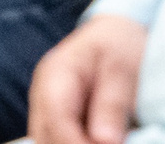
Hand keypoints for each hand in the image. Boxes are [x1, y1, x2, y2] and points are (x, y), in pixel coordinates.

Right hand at [28, 15, 145, 143]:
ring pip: (46, 139)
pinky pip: (55, 137)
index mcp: (56, 74)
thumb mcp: (122, 69)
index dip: (77, 143)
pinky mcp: (55, 114)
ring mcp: (44, 103)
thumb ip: (112, 104)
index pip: (56, 118)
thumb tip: (104, 141)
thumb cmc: (120, 46)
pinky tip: (93, 141)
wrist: (114, 32)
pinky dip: (72, 142)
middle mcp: (42, 91)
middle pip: (44, 133)